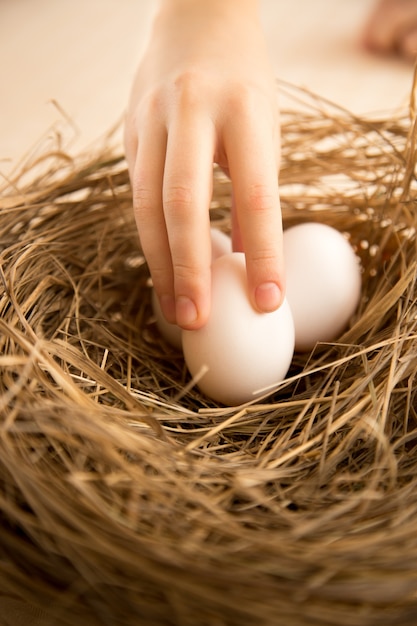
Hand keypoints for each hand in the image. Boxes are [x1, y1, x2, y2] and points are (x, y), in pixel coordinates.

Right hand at [124, 0, 283, 328]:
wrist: (195, 19)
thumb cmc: (242, 81)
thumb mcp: (264, 127)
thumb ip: (254, 187)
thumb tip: (244, 256)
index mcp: (242, 111)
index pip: (255, 196)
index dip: (263, 254)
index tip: (269, 302)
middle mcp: (191, 112)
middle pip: (183, 203)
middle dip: (189, 268)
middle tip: (198, 320)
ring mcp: (151, 119)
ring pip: (145, 203)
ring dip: (159, 263)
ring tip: (173, 308)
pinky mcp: (129, 132)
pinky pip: (135, 194)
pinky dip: (149, 238)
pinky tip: (161, 269)